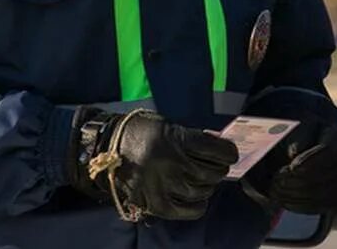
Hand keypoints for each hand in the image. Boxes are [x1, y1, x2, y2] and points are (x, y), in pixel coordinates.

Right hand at [69, 109, 238, 220]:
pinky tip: (199, 199)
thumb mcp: (166, 126)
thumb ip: (190, 138)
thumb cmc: (139, 132)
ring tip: (205, 181)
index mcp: (175, 139)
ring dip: (208, 186)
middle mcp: (172, 163)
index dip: (229, 152)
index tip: (230, 153)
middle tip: (217, 167)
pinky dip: (198, 206)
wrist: (105, 147)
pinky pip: (187, 210)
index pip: (217, 150)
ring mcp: (163, 185)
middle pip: (212, 172)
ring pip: (201, 191)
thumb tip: (216, 150)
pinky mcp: (155, 203)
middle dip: (219, 169)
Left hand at [242, 119, 336, 214]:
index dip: (311, 161)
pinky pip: (319, 207)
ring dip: (296, 194)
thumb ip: (296, 137)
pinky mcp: (334, 197)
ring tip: (276, 188)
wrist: (305, 143)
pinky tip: (282, 198)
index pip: (330, 151)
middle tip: (277, 178)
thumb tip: (294, 153)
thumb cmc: (300, 134)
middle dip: (298, 180)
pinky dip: (298, 205)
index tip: (291, 166)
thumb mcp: (295, 128)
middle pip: (327, 176)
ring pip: (323, 195)